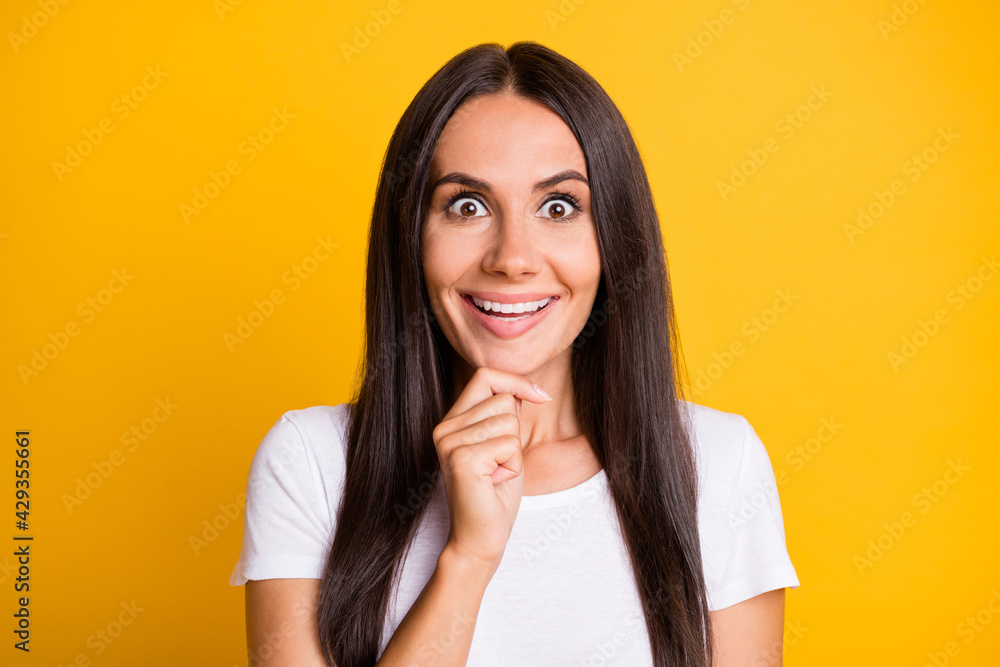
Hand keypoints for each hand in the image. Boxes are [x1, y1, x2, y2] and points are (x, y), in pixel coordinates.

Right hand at [431, 366, 551, 570]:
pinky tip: (496, 482)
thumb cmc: (495, 495)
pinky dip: (513, 465)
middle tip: (500, 463)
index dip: (516, 381)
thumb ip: (504, 415)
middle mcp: (445, 428)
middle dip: (515, 432)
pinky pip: (509, 444)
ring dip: (514, 452)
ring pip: (509, 422)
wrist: (480, 538)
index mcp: (452, 421)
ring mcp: (450, 442)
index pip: (485, 376)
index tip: (542, 397)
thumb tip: (522, 389)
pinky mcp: (462, 458)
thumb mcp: (502, 445)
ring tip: (496, 474)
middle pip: (503, 399)